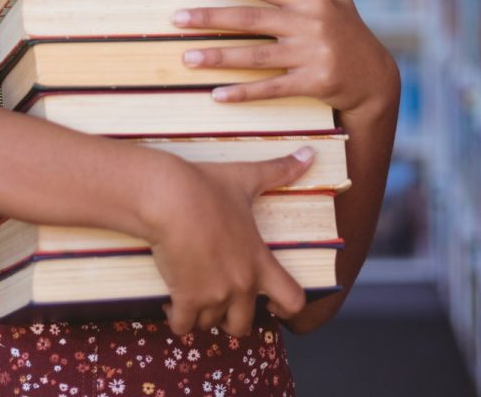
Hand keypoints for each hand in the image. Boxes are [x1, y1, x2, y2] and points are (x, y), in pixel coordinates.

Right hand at [146, 147, 314, 336]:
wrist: (170, 199)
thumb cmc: (207, 188)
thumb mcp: (246, 178)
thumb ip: (280, 171)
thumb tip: (310, 152)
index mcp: (259, 261)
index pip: (293, 300)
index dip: (286, 308)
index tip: (273, 305)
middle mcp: (241, 284)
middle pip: (243, 325)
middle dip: (232, 316)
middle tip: (220, 298)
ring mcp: (213, 295)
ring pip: (211, 324)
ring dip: (203, 313)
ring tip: (194, 292)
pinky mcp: (185, 300)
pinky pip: (183, 326)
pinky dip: (177, 318)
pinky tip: (172, 300)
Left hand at [175, 0, 393, 117]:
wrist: (376, 78)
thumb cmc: (349, 30)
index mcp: (311, 0)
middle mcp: (310, 25)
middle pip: (251, 19)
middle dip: (211, 17)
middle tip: (177, 18)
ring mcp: (312, 56)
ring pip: (256, 56)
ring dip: (219, 56)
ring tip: (187, 57)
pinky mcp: (313, 84)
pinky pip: (272, 88)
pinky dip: (244, 93)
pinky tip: (217, 95)